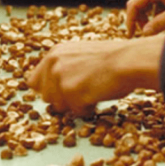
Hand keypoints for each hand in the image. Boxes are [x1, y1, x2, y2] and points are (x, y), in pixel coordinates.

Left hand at [25, 36, 164, 115]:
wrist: (130, 60)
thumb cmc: (113, 59)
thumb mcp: (80, 54)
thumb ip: (64, 66)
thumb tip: (53, 86)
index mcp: (54, 54)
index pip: (34, 81)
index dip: (49, 90)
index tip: (63, 93)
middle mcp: (52, 64)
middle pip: (46, 97)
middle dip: (62, 100)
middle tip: (82, 94)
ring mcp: (60, 78)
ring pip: (60, 106)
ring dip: (76, 104)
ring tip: (93, 92)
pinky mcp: (71, 92)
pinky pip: (76, 112)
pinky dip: (88, 109)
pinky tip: (99, 96)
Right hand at [126, 0, 164, 36]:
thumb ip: (160, 23)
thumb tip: (144, 33)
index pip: (133, 5)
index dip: (130, 20)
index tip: (130, 34)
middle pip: (138, 5)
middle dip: (140, 20)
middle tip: (146, 33)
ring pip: (147, 6)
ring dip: (149, 18)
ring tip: (158, 28)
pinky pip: (155, 5)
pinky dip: (157, 15)